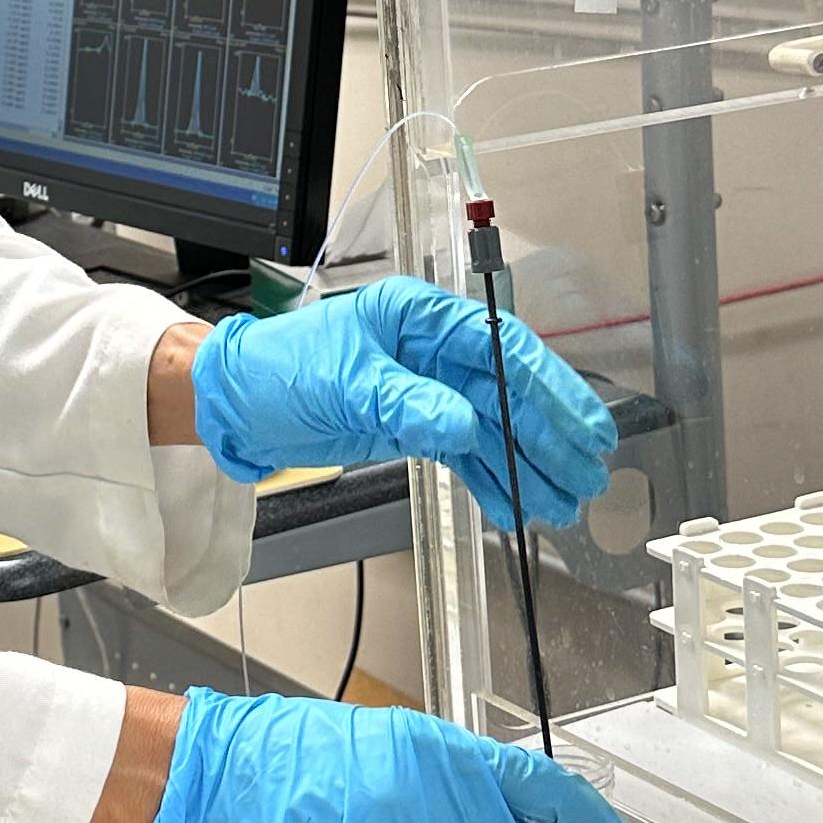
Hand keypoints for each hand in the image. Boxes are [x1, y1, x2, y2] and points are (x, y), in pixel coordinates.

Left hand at [189, 277, 615, 532]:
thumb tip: (465, 425)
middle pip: (507, 390)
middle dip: (549, 435)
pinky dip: (491, 480)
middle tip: (587, 475)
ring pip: (493, 427)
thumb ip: (407, 405)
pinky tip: (517, 506)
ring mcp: (426, 387)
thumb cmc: (278, 372)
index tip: (581, 424)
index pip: (499, 347)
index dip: (547, 386)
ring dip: (527, 466)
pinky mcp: (415, 423)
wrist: (235, 405)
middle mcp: (431, 348)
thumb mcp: (344, 386)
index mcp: (418, 316)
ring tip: (562, 503)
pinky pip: (465, 452)